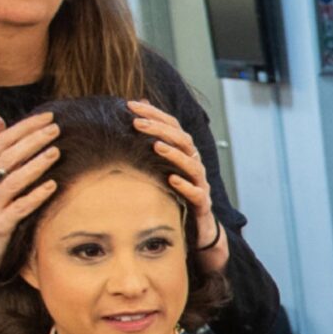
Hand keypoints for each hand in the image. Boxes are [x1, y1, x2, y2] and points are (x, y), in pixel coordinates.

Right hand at [0, 113, 58, 306]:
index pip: (1, 141)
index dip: (25, 127)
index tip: (48, 116)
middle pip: (8, 156)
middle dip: (32, 140)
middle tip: (55, 128)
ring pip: (13, 180)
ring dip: (35, 165)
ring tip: (55, 151)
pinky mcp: (0, 224)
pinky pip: (20, 208)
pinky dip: (36, 196)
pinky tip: (52, 186)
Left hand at [128, 100, 226, 275]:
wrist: (197, 227)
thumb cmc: (174, 194)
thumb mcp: (160, 167)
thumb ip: (150, 144)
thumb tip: (132, 115)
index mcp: (184, 153)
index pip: (173, 126)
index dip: (154, 114)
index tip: (130, 105)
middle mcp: (194, 164)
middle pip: (183, 140)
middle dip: (160, 129)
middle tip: (136, 123)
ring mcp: (200, 184)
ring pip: (193, 164)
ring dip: (174, 154)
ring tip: (155, 146)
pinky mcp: (202, 204)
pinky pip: (197, 193)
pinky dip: (186, 185)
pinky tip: (171, 180)